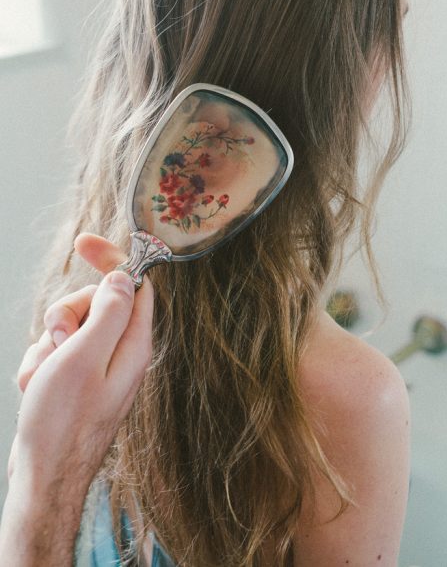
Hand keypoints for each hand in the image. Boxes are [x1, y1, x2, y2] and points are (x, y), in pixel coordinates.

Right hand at [9, 233, 153, 497]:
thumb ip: (108, 313)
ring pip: (68, 328)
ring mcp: (96, 368)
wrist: (41, 478)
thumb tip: (124, 277)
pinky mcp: (76, 381)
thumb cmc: (62, 422)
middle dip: (66, 314)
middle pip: (95, 303)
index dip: (111, 260)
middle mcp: (120, 353)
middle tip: (58, 340)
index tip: (83, 243)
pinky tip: (36, 391)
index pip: (134, 285)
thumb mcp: (85, 357)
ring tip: (43, 380)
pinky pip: (54, 353)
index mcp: (133, 344)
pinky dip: (40, 366)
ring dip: (46, 347)